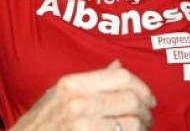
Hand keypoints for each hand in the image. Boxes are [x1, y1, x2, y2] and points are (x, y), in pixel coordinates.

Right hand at [8, 60, 154, 130]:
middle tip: (147, 118)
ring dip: (141, 128)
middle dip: (145, 111)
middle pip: (131, 100)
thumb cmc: (40, 123)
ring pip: (131, 124)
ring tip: (140, 130)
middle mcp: (78, 102)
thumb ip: (91, 81)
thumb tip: (118, 66)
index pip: (122, 77)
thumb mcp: (60, 94)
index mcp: (73, 83)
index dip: (143, 87)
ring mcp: (83, 126)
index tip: (149, 98)